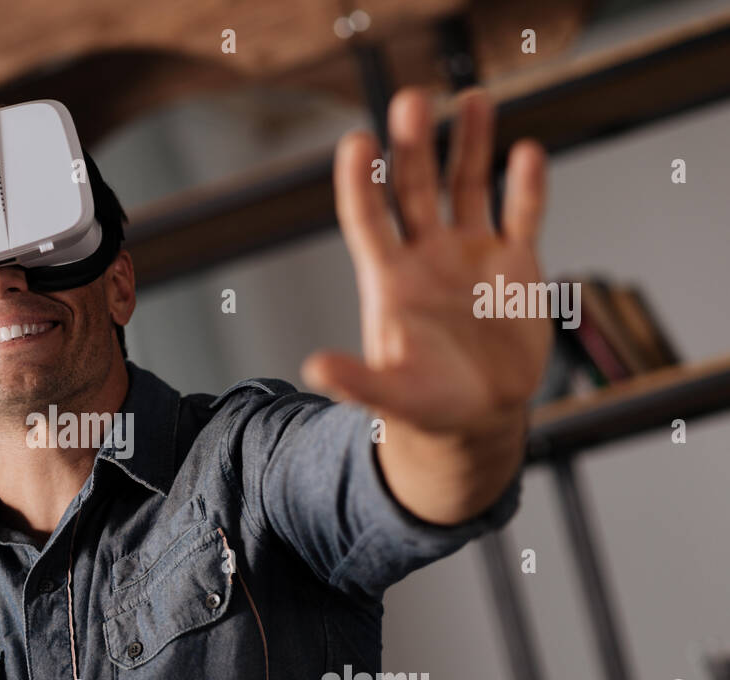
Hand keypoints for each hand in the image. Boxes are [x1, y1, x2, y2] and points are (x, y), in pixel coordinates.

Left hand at [302, 86, 550, 437]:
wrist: (477, 417)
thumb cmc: (426, 406)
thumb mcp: (390, 397)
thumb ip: (357, 381)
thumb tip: (314, 369)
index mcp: (390, 280)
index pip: (367, 219)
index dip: (360, 181)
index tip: (356, 141)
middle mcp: (426, 256)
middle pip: (414, 187)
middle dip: (412, 145)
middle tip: (412, 100)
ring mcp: (470, 254)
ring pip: (466, 185)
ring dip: (468, 144)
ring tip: (471, 100)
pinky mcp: (515, 265)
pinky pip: (522, 214)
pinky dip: (526, 185)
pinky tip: (526, 153)